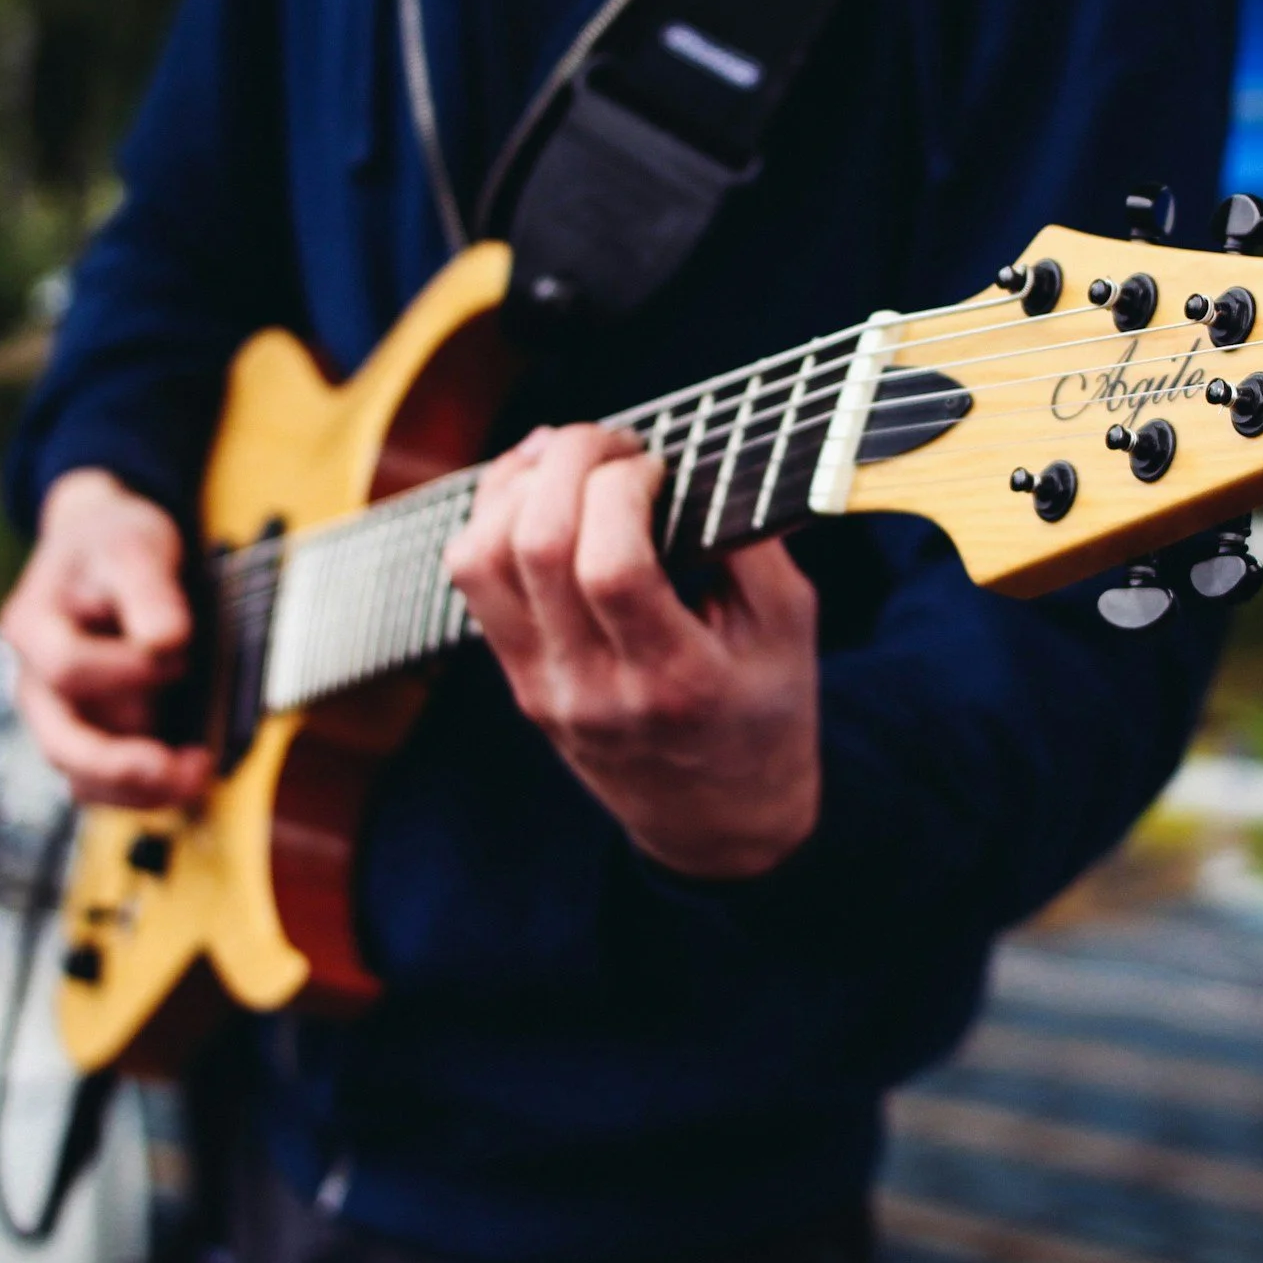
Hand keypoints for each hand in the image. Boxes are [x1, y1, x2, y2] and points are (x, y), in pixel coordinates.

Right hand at [0, 469, 209, 807]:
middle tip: (173, 768)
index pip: (66, 667)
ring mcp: (57, 713)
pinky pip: (104, 779)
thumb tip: (167, 640)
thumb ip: (148, 589)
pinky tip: (188, 775)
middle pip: (58, 741)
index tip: (177, 648)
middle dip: (116, 765)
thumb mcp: (134, 545)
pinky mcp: (89, 731)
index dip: (124, 668)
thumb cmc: (114, 542)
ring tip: (197, 775)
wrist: (103, 545)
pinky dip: (144, 789)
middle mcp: (32, 680)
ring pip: (81, 775)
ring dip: (138, 789)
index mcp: (31, 627)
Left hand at [444, 424, 820, 878]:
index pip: (612, 569)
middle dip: (569, 462)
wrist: (714, 821)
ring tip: (566, 453)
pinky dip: (492, 515)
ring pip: (478, 560)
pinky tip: (536, 486)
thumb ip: (750, 543)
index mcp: (676, 683)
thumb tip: (696, 457)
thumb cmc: (764, 711)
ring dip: (514, 484)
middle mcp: (593, 690)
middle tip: (614, 441)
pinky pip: (471, 580)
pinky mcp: (515, 680)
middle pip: (534, 547)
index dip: (622, 490)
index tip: (658, 465)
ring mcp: (542, 689)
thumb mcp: (790, 631)